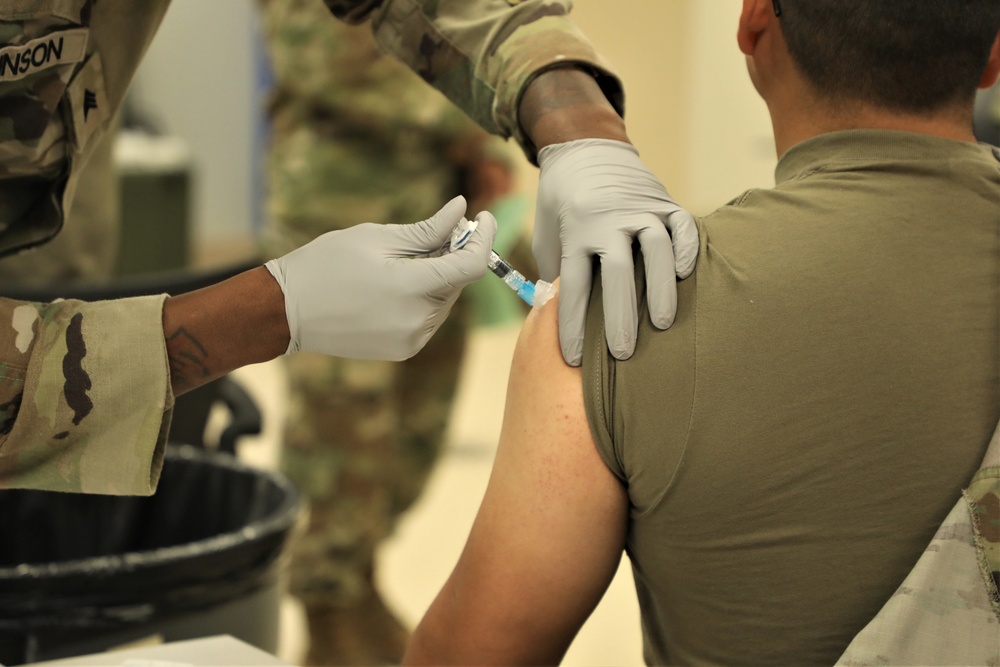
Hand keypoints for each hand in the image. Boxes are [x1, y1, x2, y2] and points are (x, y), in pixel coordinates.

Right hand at [265, 196, 495, 360]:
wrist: (287, 310)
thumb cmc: (326, 265)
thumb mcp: (377, 238)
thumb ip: (428, 230)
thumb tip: (461, 211)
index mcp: (411, 288)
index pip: (470, 265)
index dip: (483, 238)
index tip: (483, 217)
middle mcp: (417, 320)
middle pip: (458, 282)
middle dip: (456, 254)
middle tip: (440, 230)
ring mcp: (412, 339)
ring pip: (445, 300)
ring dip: (440, 277)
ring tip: (405, 260)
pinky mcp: (404, 351)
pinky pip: (429, 318)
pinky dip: (425, 298)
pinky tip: (395, 285)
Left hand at [533, 139, 697, 365]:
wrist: (584, 146)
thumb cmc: (560, 201)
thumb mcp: (546, 234)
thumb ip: (555, 270)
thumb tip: (558, 315)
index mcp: (575, 230)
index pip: (573, 285)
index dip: (573, 324)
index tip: (576, 358)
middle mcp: (608, 219)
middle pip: (617, 272)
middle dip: (620, 316)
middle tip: (623, 353)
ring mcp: (639, 208)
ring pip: (656, 250)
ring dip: (660, 288)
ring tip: (663, 323)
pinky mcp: (663, 200)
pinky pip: (682, 225)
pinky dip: (688, 249)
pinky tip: (686, 275)